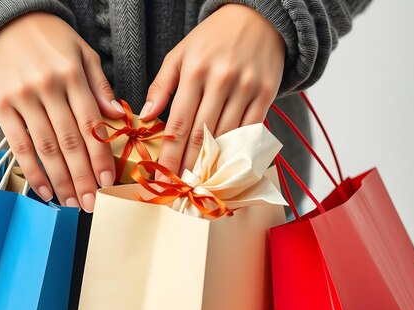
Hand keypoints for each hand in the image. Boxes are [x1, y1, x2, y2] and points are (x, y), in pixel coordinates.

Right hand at [0, 12, 124, 211]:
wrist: (2, 23)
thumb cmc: (49, 40)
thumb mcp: (82, 53)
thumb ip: (99, 85)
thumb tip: (118, 117)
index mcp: (72, 75)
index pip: (91, 125)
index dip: (101, 157)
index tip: (109, 182)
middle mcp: (48, 87)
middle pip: (70, 142)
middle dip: (83, 178)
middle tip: (93, 204)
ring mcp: (22, 97)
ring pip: (46, 148)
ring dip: (61, 181)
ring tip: (72, 203)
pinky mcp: (1, 105)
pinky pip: (19, 145)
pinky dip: (32, 171)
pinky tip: (45, 190)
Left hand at [141, 4, 284, 177]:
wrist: (258, 17)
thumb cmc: (212, 38)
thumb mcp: (180, 54)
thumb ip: (162, 85)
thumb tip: (146, 116)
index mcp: (194, 71)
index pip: (178, 123)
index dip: (170, 153)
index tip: (163, 175)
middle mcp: (221, 80)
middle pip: (201, 134)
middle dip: (188, 164)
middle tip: (180, 187)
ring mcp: (247, 87)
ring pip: (226, 135)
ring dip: (212, 162)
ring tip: (200, 182)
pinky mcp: (267, 92)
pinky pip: (251, 128)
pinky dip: (239, 148)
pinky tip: (227, 164)